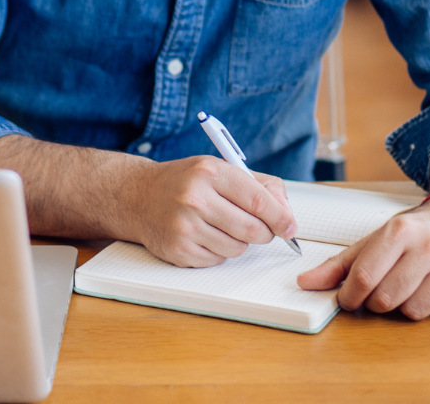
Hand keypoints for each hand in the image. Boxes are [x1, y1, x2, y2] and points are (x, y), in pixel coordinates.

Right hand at [126, 155, 296, 267]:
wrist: (138, 196)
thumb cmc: (187, 181)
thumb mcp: (221, 168)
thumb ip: (258, 185)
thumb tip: (286, 213)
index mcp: (211, 171)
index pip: (258, 200)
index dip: (280, 217)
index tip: (291, 227)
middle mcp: (196, 198)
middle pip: (251, 229)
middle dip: (266, 233)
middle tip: (265, 231)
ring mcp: (184, 226)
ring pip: (237, 248)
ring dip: (241, 243)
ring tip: (227, 227)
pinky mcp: (178, 250)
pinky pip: (217, 260)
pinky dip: (221, 252)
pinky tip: (208, 235)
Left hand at [296, 196, 429, 319]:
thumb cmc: (415, 231)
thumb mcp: (377, 238)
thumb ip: (341, 264)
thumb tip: (305, 282)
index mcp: (401, 230)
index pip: (364, 278)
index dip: (350, 296)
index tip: (349, 297)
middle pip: (387, 300)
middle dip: (378, 301)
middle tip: (384, 287)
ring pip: (414, 312)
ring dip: (406, 305)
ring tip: (411, 284)